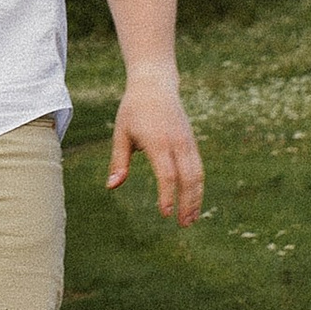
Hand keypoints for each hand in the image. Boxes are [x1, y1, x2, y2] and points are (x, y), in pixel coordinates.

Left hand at [108, 75, 202, 224]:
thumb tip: (112, 187)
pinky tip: (192, 200)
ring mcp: (187, 141)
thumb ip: (118, 161)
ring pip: (197, 174)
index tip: (165, 214)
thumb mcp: (121, 133)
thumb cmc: (134, 109)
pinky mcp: (191, 141)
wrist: (155, 84)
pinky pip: (198, 167)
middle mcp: (177, 142)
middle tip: (183, 225)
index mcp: (158, 142)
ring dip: (196, 198)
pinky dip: (197, 186)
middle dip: (188, 203)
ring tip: (190, 219)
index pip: (167, 174)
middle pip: (188, 178)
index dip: (167, 195)